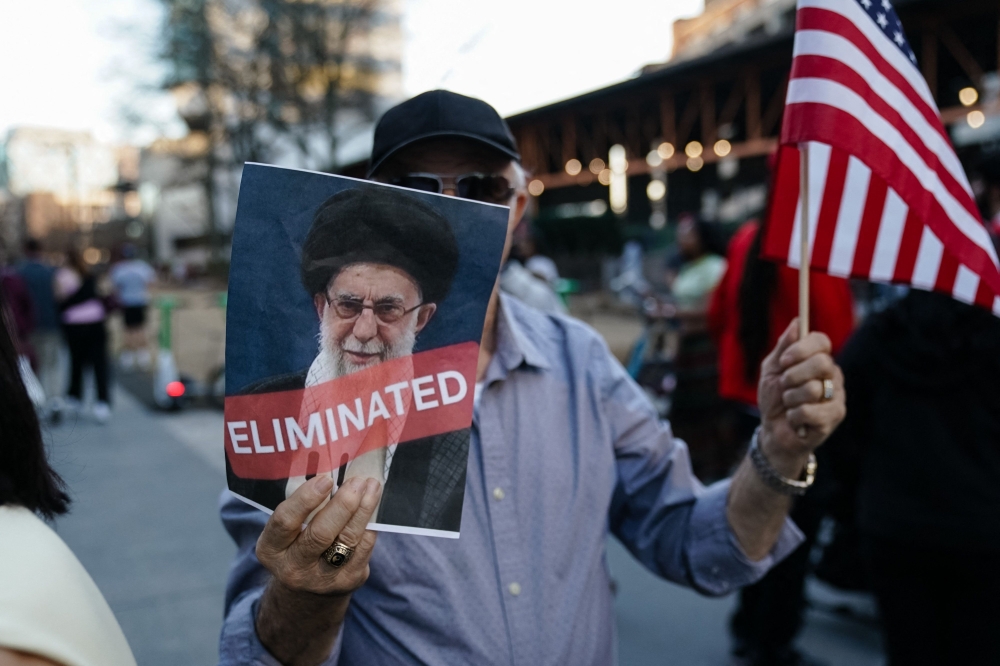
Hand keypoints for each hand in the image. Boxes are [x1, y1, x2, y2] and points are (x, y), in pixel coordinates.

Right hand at [256, 474, 381, 596]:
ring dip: (363, 509)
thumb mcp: (286, 531)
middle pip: (320, 534)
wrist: (305, 592)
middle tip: (356, 482)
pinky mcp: (348, 581)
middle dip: (342, 504)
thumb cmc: (295, 544)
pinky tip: (373, 505)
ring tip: (371, 486)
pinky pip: (364, 547)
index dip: (305, 500)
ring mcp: (322, 579)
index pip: (285, 522)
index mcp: (271, 549)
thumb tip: (332, 473)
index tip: (325, 480)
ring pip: (347, 539)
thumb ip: (301, 507)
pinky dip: (369, 524)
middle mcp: (293, 568)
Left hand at [757, 319, 845, 470]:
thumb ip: (782, 347)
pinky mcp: (835, 416)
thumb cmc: (774, 398)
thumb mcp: (771, 370)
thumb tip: (797, 322)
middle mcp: (832, 374)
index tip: (784, 361)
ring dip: (791, 399)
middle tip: (784, 386)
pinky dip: (794, 416)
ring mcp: (837, 395)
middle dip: (793, 376)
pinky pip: (810, 411)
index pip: (821, 341)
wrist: (773, 431)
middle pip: (821, 362)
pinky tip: (795, 420)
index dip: (801, 348)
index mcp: (818, 359)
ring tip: (789, 405)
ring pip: (813, 389)